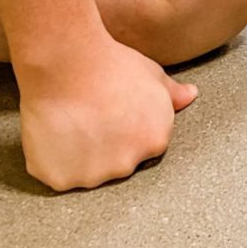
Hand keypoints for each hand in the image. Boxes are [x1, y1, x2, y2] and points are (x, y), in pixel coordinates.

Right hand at [18, 34, 195, 190]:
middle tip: (92, 114)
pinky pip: (60, 176)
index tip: (115, 109)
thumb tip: (190, 96)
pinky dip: (56, 161)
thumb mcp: (151, 74)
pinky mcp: (62, 181)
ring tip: (72, 120)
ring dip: (80, 155)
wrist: (67, 66)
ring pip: (88, 171)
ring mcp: (94, 176)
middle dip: (107, 144)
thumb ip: (172, 93)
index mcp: (155, 140)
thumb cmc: (110, 66)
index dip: (128, 125)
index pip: (145, 143)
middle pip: (118, 161)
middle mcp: (128, 164)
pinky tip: (55, 133)